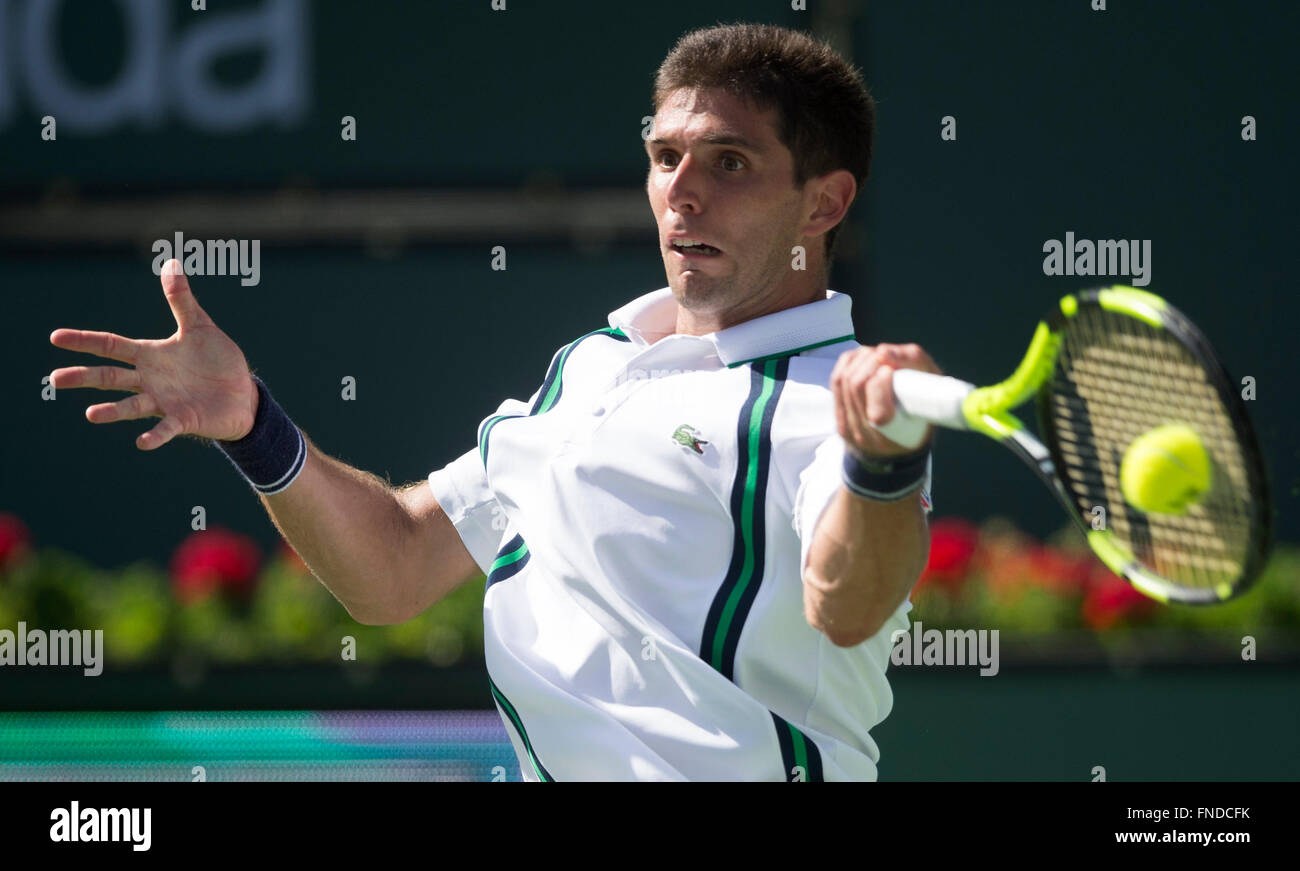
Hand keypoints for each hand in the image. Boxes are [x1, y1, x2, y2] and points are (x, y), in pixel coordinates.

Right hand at [49, 259, 258, 449]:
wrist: (244, 393)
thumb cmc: (217, 361)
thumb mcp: (199, 326)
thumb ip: (181, 300)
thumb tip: (171, 262)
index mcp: (151, 355)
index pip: (111, 345)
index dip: (85, 340)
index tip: (56, 337)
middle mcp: (151, 380)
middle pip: (111, 377)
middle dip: (84, 377)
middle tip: (55, 379)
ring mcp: (165, 401)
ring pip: (132, 405)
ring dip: (113, 411)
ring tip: (91, 414)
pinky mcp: (183, 420)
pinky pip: (166, 429)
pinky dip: (155, 435)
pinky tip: (142, 442)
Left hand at [830, 343, 941, 458]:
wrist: (900, 448)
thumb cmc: (923, 413)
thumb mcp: (934, 388)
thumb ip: (915, 365)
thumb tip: (883, 351)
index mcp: (895, 436)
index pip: (879, 412)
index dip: (881, 383)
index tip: (890, 370)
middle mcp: (869, 436)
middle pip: (856, 385)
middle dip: (871, 362)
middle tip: (886, 357)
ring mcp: (850, 428)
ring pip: (843, 380)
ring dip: (860, 360)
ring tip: (877, 356)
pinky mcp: (840, 419)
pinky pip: (836, 382)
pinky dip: (848, 364)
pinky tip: (862, 359)